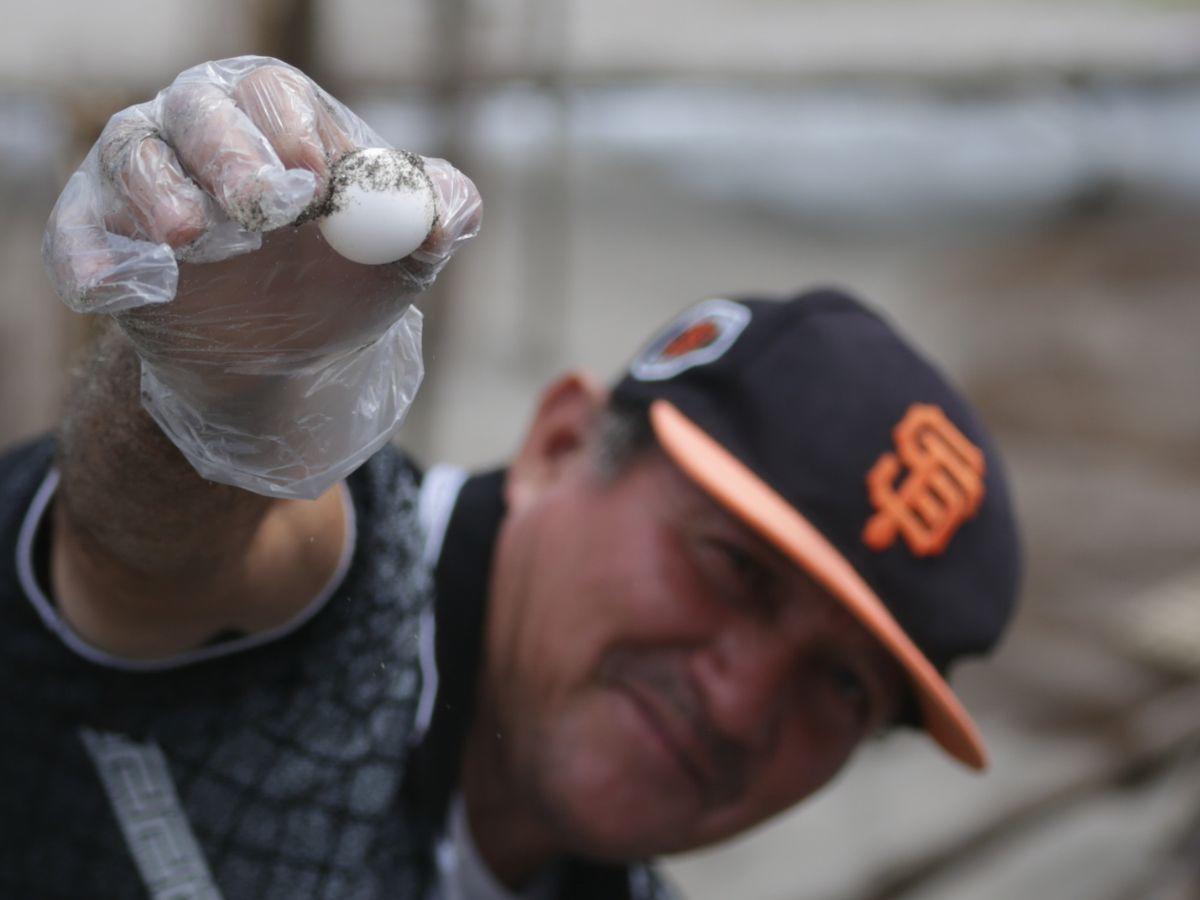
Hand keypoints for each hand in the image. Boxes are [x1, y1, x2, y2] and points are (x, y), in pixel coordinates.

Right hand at [42, 57, 481, 498]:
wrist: (280, 352)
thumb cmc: (340, 278)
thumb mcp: (402, 253)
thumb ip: (439, 216)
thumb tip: (441, 218)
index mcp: (277, 118)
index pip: (276, 95)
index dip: (294, 128)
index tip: (316, 175)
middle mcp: (201, 130)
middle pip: (199, 109)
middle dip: (229, 153)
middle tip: (261, 206)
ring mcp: (144, 179)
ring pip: (133, 157)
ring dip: (159, 195)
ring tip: (191, 241)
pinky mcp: (100, 234)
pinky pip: (79, 234)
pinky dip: (92, 257)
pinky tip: (116, 287)